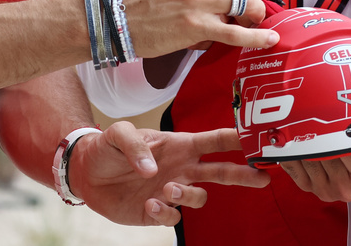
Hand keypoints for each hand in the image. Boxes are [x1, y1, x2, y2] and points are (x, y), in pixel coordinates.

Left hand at [70, 122, 270, 225]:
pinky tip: (150, 204)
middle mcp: (182, 168)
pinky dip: (165, 212)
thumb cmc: (107, 146)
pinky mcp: (158, 211)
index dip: (237, 138)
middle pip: (222, 171)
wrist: (86, 173)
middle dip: (244, 174)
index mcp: (179, 145)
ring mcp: (172, 190)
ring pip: (199, 198)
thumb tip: (154, 169)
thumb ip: (136, 144)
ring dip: (188, 196)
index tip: (258, 138)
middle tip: (263, 177)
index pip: (214, 140)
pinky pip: (174, 217)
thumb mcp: (119, 133)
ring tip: (168, 189)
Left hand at [276, 95, 350, 201]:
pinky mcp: (307, 188)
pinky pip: (291, 163)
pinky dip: (291, 147)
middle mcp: (347, 189)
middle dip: (319, 130)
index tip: (337, 110)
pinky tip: (297, 134)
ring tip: (306, 118)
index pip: (348, 149)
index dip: (341, 128)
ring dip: (303, 137)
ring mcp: (325, 190)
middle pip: (324, 153)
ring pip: (306, 157)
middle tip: (314, 107)